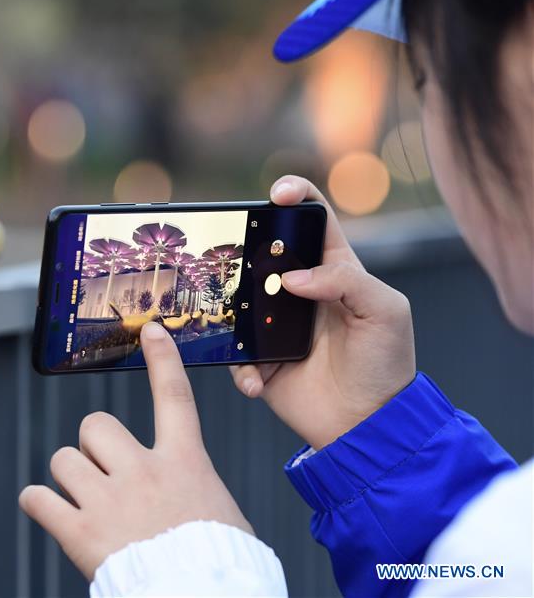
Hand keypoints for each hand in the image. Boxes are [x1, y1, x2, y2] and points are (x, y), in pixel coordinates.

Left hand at [20, 321, 251, 579]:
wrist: (200, 597)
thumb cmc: (220, 562)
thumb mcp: (218, 509)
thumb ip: (191, 484)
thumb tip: (178, 486)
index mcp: (184, 463)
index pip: (174, 397)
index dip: (162, 360)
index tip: (151, 333)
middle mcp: (143, 472)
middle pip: (95, 425)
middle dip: (92, 446)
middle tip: (102, 471)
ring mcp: (109, 500)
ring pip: (62, 459)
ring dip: (68, 477)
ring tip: (82, 500)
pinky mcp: (81, 532)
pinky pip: (37, 500)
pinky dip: (38, 504)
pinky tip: (48, 511)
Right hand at [230, 175, 415, 449]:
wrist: (368, 426)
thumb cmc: (386, 364)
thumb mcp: (386, 311)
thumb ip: (347, 280)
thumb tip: (291, 277)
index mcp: (334, 269)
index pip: (312, 218)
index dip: (294, 196)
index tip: (277, 195)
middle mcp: (299, 290)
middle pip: (263, 252)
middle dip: (246, 248)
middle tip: (240, 259)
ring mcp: (275, 324)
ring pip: (238, 299)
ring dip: (233, 310)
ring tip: (245, 329)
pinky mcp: (259, 358)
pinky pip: (235, 353)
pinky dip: (242, 367)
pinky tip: (260, 380)